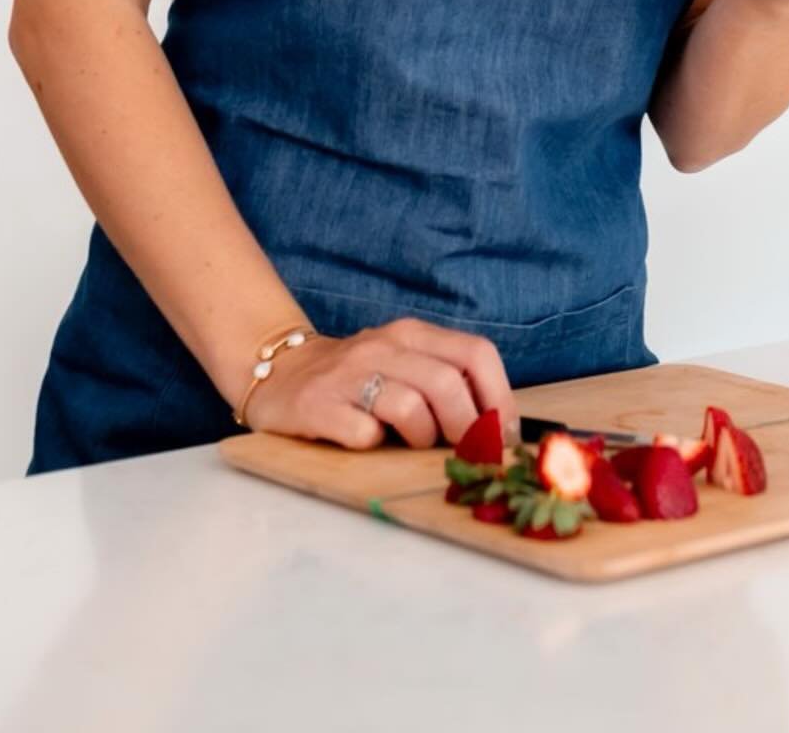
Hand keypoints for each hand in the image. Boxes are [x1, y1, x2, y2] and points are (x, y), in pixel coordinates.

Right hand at [243, 316, 520, 450]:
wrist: (282, 373)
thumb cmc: (359, 378)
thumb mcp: (405, 364)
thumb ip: (448, 381)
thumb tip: (502, 427)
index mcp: (412, 334)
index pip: (475, 354)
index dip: (500, 399)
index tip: (506, 435)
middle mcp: (383, 346)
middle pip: (447, 385)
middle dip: (467, 429)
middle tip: (464, 453)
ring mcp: (349, 374)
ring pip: (410, 408)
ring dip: (421, 437)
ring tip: (408, 441)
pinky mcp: (318, 405)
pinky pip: (363, 433)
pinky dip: (374, 444)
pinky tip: (366, 440)